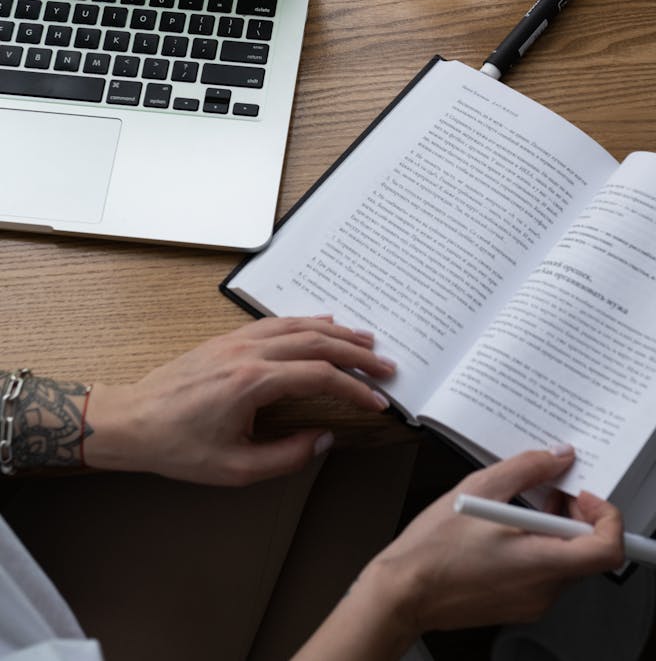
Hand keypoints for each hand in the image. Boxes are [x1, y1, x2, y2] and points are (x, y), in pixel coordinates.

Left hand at [84, 317, 394, 485]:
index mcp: (253, 383)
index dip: (354, 388)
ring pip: (299, 326)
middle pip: (317, 343)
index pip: (319, 376)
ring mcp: (238, 341)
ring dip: (337, 332)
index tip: (377, 401)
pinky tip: (322, 324)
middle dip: (357, 354)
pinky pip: (277, 323)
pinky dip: (307, 322)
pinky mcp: (229, 339)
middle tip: (386, 365)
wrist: (132, 421)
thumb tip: (324, 438)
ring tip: (366, 340)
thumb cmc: (178, 447)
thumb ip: (287, 455)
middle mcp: (249, 353)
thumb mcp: (235, 468)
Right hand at [363, 447, 623, 636]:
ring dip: (555, 529)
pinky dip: (539, 546)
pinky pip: (546, 573)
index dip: (607, 516)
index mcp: (541, 562)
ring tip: (521, 506)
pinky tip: (509, 529)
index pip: (607, 548)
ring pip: (566, 561)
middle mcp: (545, 589)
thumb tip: (558, 457)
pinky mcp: (519, 606)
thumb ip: (527, 469)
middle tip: (551, 489)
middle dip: (575, 514)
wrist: (405, 592)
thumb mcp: (481, 488)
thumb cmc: (435, 548)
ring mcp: (533, 603)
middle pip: (587, 551)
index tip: (585, 493)